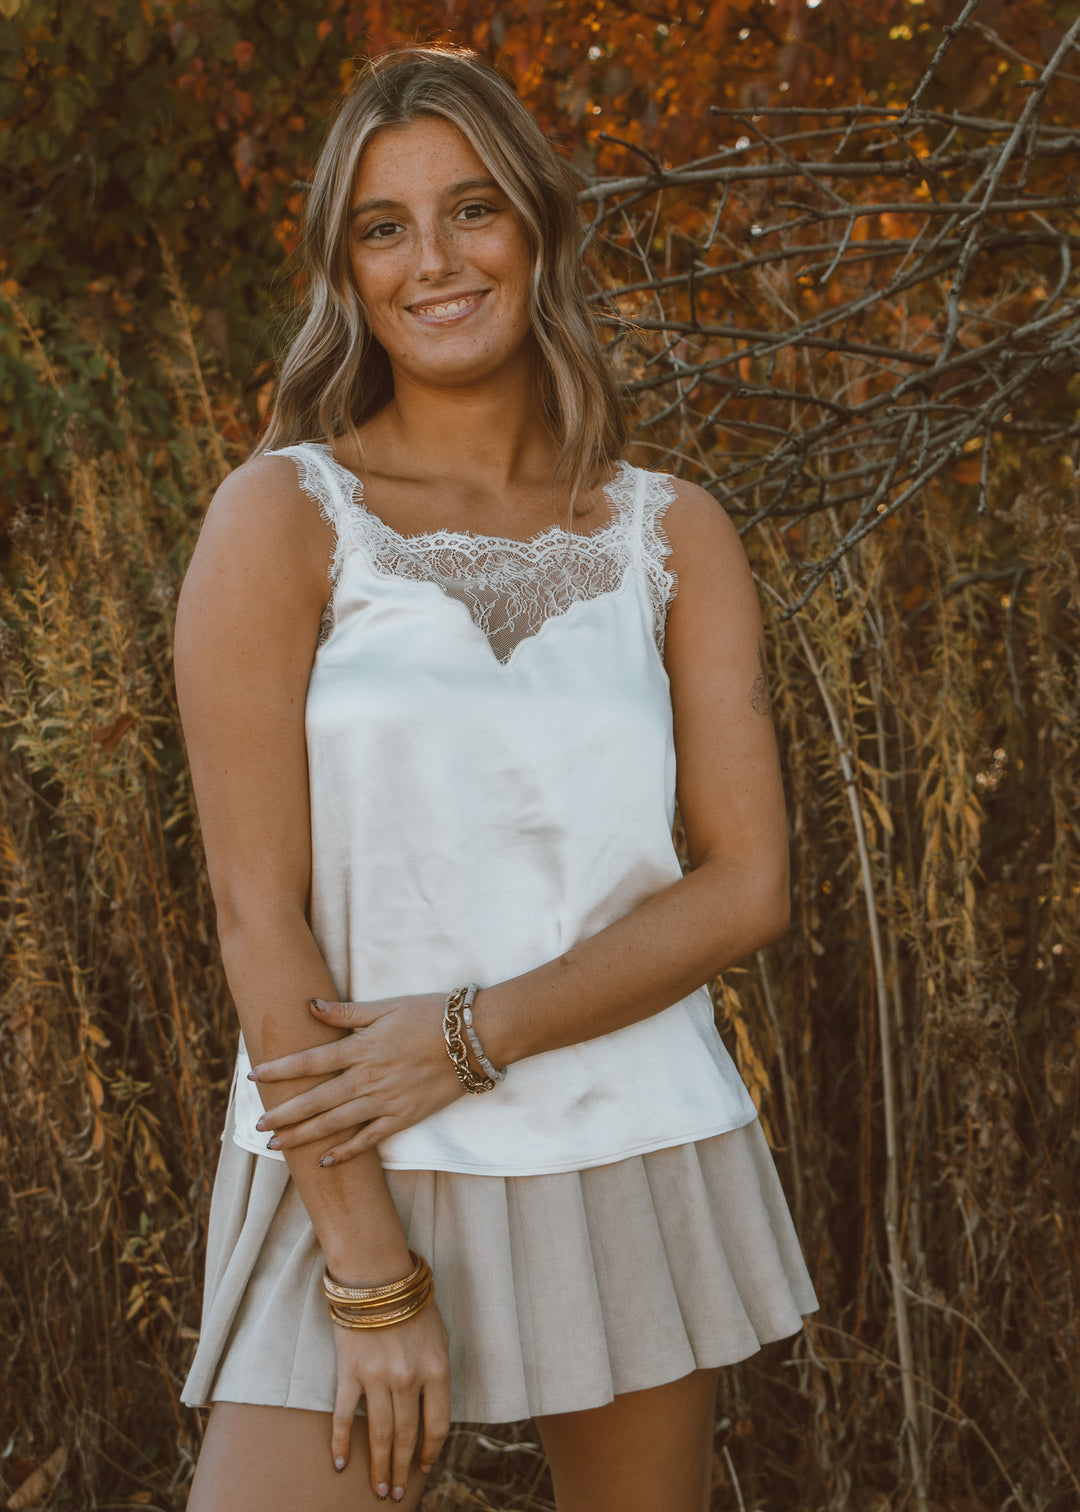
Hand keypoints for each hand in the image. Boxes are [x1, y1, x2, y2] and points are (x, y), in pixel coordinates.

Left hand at [250, 993, 462, 1163]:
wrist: (472, 1040)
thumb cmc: (430, 1017)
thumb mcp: (387, 1007)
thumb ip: (347, 1012)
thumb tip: (310, 1005)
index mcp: (360, 1048)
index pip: (309, 1061)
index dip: (279, 1070)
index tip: (254, 1076)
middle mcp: (366, 1078)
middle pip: (316, 1099)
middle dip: (284, 1113)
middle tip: (259, 1124)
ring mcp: (384, 1101)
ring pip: (335, 1123)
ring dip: (304, 1135)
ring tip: (278, 1145)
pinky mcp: (403, 1117)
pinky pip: (369, 1139)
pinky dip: (346, 1151)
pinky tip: (325, 1160)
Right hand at [331, 1298, 450, 1494]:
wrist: (376, 1275)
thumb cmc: (411, 1302)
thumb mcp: (438, 1335)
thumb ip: (435, 1372)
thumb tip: (430, 1410)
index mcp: (437, 1369)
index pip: (437, 1424)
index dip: (430, 1450)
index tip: (423, 1468)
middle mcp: (409, 1378)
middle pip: (406, 1436)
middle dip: (402, 1469)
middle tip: (395, 1494)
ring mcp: (378, 1377)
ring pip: (379, 1433)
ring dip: (378, 1465)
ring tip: (377, 1488)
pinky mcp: (350, 1372)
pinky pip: (345, 1415)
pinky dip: (341, 1442)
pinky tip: (339, 1463)